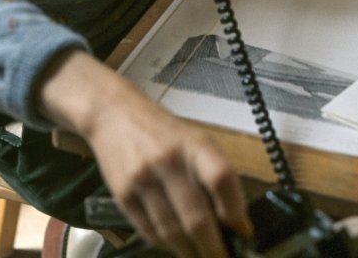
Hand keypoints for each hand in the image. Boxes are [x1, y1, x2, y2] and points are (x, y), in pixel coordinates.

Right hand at [37, 50, 252, 257]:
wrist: (114, 114)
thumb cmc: (161, 130)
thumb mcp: (193, 140)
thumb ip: (213, 173)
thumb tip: (235, 220)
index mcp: (194, 144)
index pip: (221, 178)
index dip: (235, 209)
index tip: (242, 231)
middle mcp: (168, 160)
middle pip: (197, 217)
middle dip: (213, 249)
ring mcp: (143, 178)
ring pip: (172, 233)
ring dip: (189, 253)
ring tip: (199, 255)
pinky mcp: (122, 195)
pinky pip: (149, 232)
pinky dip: (165, 245)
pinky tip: (174, 245)